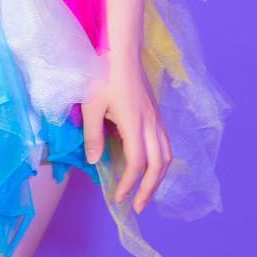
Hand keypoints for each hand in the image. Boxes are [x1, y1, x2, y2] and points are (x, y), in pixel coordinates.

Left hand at [81, 57, 171, 214]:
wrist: (121, 50)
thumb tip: (96, 162)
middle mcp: (150, 123)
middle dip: (149, 189)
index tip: (118, 197)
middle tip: (137, 206)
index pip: (137, 163)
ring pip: (166, 155)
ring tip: (145, 192)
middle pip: (159, 165)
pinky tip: (149, 165)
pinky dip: (160, 160)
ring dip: (158, 177)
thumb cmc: (101, 74)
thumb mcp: (90, 105)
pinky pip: (165, 143)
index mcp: (134, 122)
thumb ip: (93, 135)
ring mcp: (156, 117)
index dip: (128, 183)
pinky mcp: (156, 112)